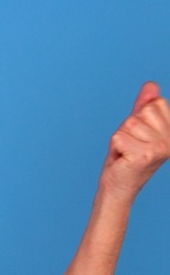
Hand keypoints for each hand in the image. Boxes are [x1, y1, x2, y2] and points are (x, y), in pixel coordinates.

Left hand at [101, 82, 169, 200]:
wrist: (118, 190)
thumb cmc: (126, 161)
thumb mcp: (136, 130)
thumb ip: (144, 107)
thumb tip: (151, 85)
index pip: (155, 104)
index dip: (139, 118)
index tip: (138, 138)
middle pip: (142, 112)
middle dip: (129, 128)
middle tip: (129, 147)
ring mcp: (160, 147)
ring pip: (130, 124)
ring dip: (121, 138)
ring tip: (126, 154)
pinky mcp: (144, 155)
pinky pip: (119, 136)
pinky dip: (115, 147)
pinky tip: (122, 159)